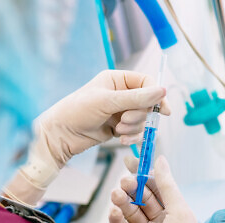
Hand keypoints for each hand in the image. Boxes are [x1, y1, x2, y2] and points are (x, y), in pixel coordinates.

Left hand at [6, 70, 169, 204]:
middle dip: (139, 116)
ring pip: (142, 120)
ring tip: (118, 130)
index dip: (156, 96)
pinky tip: (120, 139)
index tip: (163, 111)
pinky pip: (135, 132)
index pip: (146, 83)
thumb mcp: (108, 102)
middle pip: (147, 104)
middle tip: (124, 120)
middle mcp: (120, 94)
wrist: (61, 134)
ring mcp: (120, 111)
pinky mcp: (118, 127)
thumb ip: (137, 98)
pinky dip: (131, 137)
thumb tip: (162, 91)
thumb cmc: (78, 111)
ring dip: (134, 128)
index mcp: (117, 80)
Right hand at [109, 156, 222, 222]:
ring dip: (122, 202)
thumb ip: (167, 184)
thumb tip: (160, 160)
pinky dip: (116, 219)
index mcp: (175, 210)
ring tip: (115, 195)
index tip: (131, 161)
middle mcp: (161, 221)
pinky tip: (113, 212)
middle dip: (131, 187)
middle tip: (123, 181)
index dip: (144, 173)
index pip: (157, 186)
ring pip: (130, 211)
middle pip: (141, 197)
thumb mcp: (179, 210)